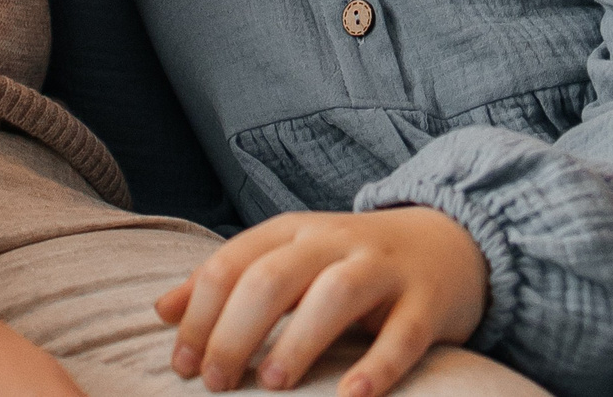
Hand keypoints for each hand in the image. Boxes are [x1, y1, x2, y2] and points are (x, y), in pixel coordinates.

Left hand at [155, 208, 487, 396]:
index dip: (200, 315)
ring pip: (336, 294)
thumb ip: (228, 280)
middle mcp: (335, 242)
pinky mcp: (427, 302)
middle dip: (236, 331)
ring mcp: (384, 269)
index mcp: (294, 232)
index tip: (182, 365)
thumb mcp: (288, 258)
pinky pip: (403, 334)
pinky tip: (351, 396)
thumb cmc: (351, 261)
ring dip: (298, 339)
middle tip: (216, 382)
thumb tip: (160, 311)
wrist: (451, 241)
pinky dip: (377, 366)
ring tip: (273, 384)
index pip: (232, 263)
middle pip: (274, 277)